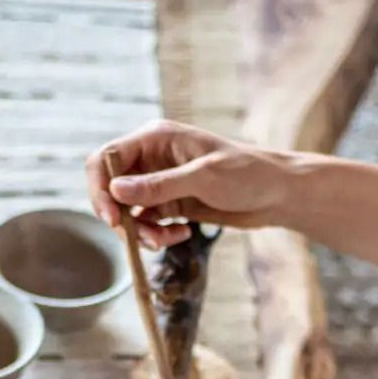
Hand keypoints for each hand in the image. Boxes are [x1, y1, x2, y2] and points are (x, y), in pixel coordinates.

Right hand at [85, 119, 287, 248]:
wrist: (277, 194)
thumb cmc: (247, 174)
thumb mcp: (203, 178)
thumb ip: (158, 186)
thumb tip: (116, 192)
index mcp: (155, 138)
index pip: (107, 159)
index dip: (100, 188)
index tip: (112, 219)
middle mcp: (152, 159)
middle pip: (112, 188)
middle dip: (121, 216)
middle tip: (137, 237)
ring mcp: (160, 183)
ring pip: (129, 212)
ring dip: (142, 231)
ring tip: (166, 239)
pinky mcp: (171, 205)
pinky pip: (148, 224)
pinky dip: (158, 236)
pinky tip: (182, 235)